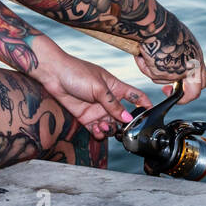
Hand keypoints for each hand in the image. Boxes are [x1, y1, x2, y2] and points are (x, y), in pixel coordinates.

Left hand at [33, 50, 154, 139]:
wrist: (54, 75)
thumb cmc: (77, 72)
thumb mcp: (99, 87)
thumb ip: (113, 104)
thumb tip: (127, 118)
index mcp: (116, 88)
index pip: (136, 97)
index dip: (145, 105)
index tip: (151, 115)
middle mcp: (108, 100)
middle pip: (123, 116)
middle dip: (124, 125)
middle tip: (121, 128)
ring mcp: (97, 109)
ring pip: (110, 125)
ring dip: (110, 129)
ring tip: (104, 127)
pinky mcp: (85, 117)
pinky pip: (96, 129)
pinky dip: (99, 133)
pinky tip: (97, 130)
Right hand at [134, 19, 205, 104]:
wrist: (156, 24)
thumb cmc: (167, 27)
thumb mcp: (181, 42)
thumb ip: (182, 56)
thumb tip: (174, 64)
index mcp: (197, 59)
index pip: (202, 81)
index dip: (192, 86)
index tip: (181, 83)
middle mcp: (190, 68)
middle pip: (192, 93)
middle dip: (181, 98)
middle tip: (166, 91)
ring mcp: (175, 73)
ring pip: (162, 79)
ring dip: (153, 69)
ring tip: (149, 51)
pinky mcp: (160, 74)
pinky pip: (148, 72)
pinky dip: (143, 63)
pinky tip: (143, 51)